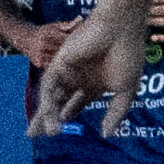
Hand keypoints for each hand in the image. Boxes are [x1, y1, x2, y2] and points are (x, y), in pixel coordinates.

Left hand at [30, 0, 151, 134]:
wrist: (121, 28)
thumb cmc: (128, 54)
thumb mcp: (126, 90)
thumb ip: (116, 113)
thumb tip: (107, 134)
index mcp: (94, 82)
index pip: (77, 101)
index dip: (68, 113)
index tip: (62, 125)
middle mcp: (78, 77)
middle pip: (59, 101)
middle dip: (48, 117)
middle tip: (35, 134)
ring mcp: (68, 70)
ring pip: (53, 96)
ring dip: (48, 115)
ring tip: (49, 132)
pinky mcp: (60, 63)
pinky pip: (50, 86)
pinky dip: (48, 101)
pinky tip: (51, 116)